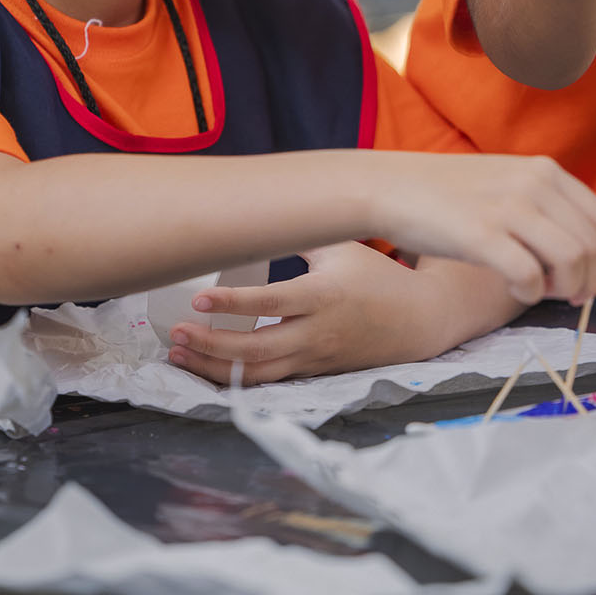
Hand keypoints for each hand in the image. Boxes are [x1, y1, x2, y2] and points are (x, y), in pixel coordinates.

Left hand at [163, 242, 461, 384]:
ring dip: (213, 368)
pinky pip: (269, 380)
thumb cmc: (378, 278)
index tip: (197, 299)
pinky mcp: (313, 372)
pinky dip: (235, 377)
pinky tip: (207, 368)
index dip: (231, 304)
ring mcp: (314, 358)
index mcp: (322, 296)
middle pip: (255, 349)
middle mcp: (316, 332)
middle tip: (176, 333)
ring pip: (257, 373)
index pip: (269, 303)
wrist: (419, 321)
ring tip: (179, 355)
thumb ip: (301, 235)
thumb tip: (260, 214)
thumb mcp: (342, 247)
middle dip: (210, 345)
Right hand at [365, 152, 595, 305]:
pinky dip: (531, 295)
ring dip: (566, 289)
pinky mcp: (482, 235)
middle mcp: (534, 185)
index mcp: (545, 171)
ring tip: (543, 294)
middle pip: (592, 245)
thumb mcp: (506, 181)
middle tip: (572, 299)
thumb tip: (580, 250)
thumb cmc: (447, 194)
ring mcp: (509, 208)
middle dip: (591, 281)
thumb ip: (544, 204)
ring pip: (571, 260)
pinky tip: (516, 293)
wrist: (390, 187)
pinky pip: (530, 277)